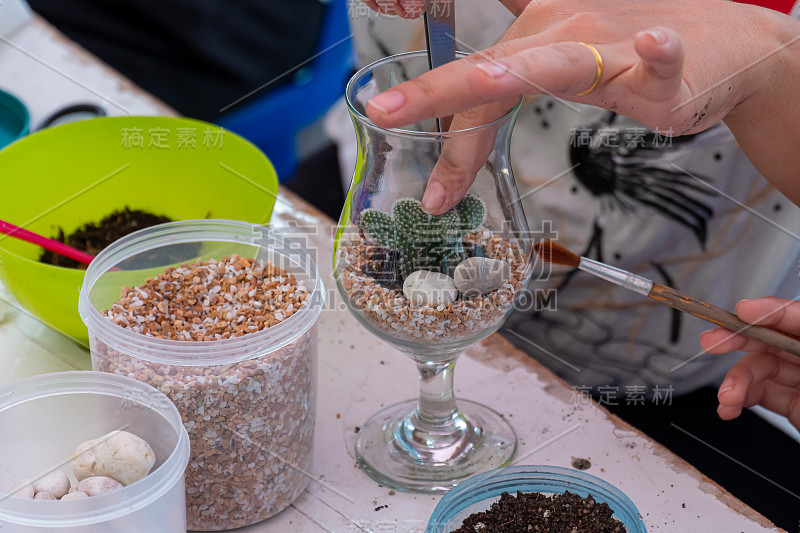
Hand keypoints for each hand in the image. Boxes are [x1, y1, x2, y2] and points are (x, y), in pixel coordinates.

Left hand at [363, 0, 799, 213]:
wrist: (718, 43)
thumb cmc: (628, 45)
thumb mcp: (559, 48)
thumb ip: (510, 61)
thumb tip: (468, 80)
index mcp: (533, 36)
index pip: (471, 78)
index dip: (426, 106)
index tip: (379, 127)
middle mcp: (562, 34)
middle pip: (493, 67)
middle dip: (437, 92)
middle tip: (384, 112)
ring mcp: (611, 46)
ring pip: (561, 60)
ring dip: (522, 70)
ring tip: (488, 81)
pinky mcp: (662, 66)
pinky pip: (660, 56)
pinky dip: (657, 53)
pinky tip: (652, 46)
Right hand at [700, 297, 799, 430]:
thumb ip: (798, 331)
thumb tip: (765, 314)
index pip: (795, 316)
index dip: (770, 310)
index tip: (743, 310)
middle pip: (770, 339)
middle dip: (737, 340)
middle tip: (711, 342)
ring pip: (760, 370)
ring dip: (735, 383)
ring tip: (727, 397)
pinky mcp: (794, 405)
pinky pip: (762, 395)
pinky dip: (740, 401)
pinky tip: (729, 408)